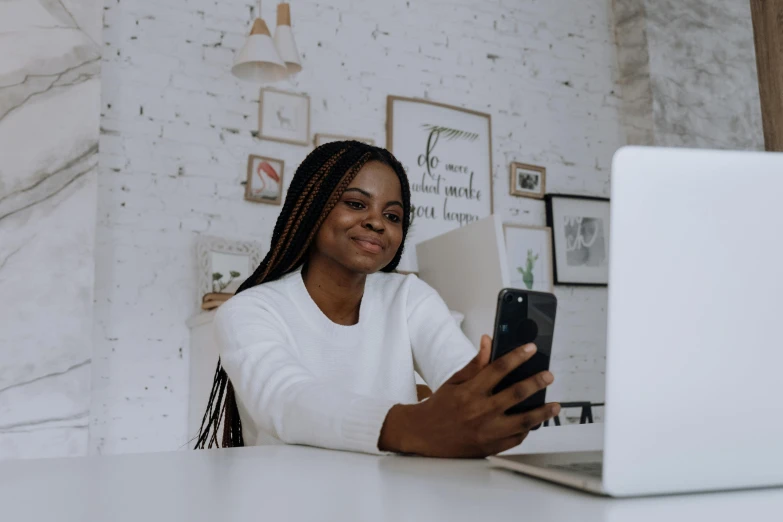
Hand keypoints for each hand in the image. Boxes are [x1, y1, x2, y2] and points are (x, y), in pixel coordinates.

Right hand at [379, 335, 558, 457]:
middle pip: (516, 393)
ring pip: (522, 421)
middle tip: (548, 376)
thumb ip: (475, 363)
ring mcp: (486, 431)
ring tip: (554, 406)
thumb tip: (488, 342)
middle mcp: (479, 411)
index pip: (498, 369)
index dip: (517, 356)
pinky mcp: (489, 448)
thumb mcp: (454, 381)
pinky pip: (515, 439)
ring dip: (541, 412)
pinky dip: (526, 430)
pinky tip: (533, 423)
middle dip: (536, 382)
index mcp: (470, 392)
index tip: (530, 349)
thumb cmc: (439, 407)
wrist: (422, 435)